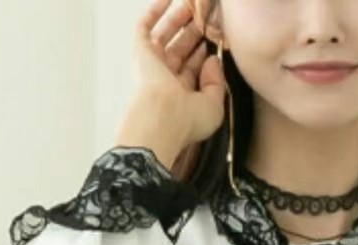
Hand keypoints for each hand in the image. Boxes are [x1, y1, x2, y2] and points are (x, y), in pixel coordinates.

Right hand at [128, 0, 226, 147]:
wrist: (163, 117)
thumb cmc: (187, 120)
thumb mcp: (214, 106)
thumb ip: (217, 83)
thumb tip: (213, 60)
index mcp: (181, 95)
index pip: (193, 69)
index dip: (204, 54)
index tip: (216, 39)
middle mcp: (165, 79)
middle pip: (180, 49)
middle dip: (193, 32)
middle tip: (204, 16)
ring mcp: (152, 64)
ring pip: (166, 35)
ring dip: (178, 19)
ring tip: (191, 3)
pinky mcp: (141, 51)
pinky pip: (146, 26)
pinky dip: (156, 12)